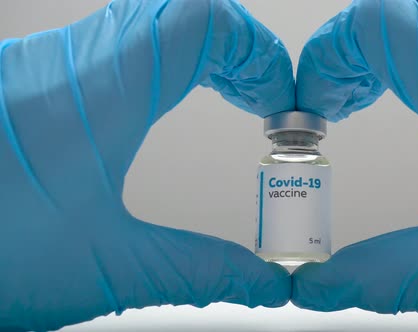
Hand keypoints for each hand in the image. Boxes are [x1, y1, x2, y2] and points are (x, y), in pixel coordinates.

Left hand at [0, 0, 293, 329]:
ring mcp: (48, 61)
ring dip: (206, 49)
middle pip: (186, 7)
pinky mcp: (35, 76)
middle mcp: (72, 58)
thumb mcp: (105, 268)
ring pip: (152, 16)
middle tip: (262, 101)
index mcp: (100, 90)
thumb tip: (263, 285)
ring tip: (234, 97)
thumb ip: (199, 271)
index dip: (257, 51)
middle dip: (241, 50)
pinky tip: (174, 98)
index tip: (277, 102)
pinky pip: (120, 38)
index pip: (204, 18)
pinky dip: (169, 58)